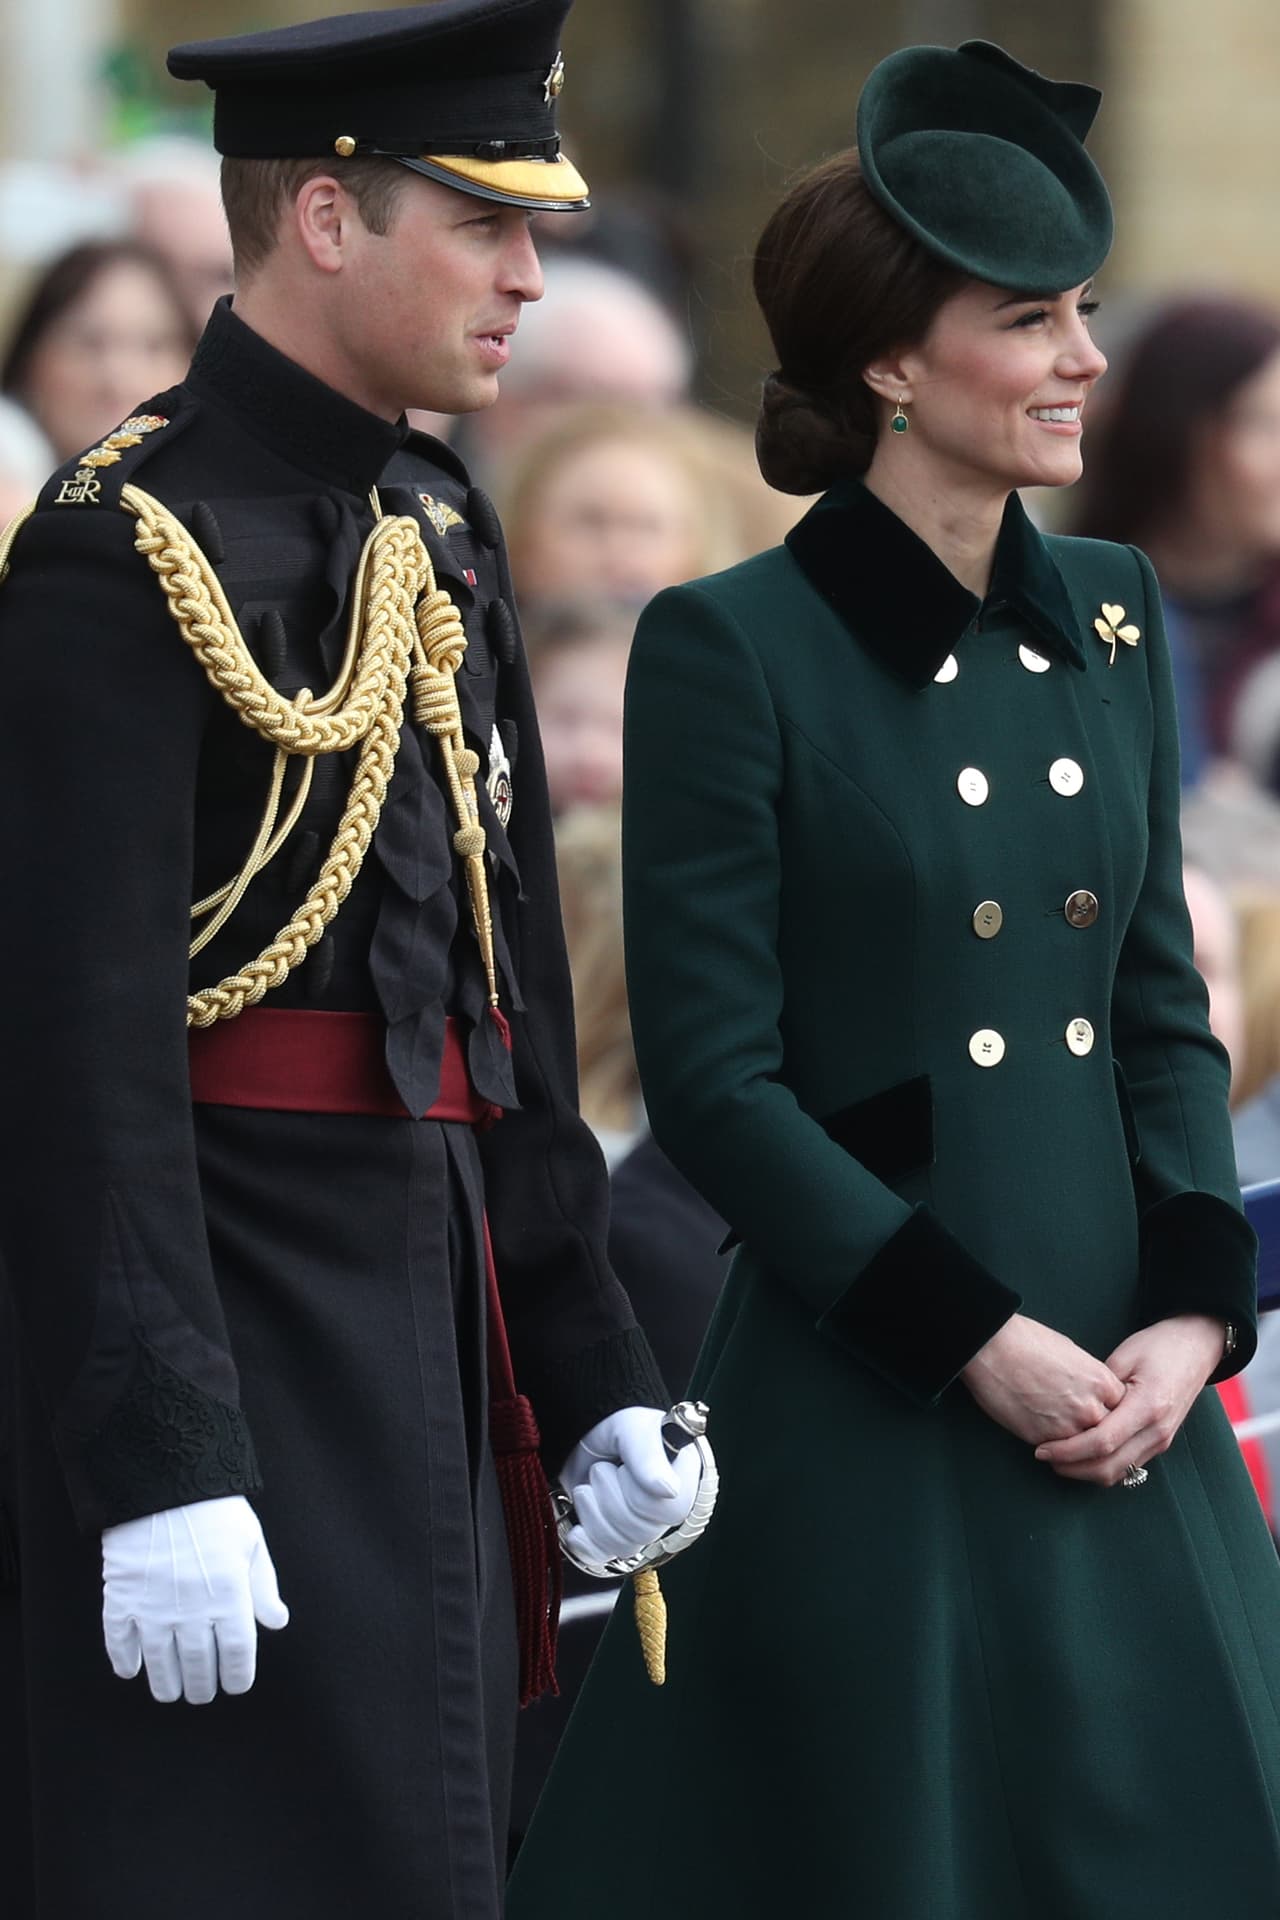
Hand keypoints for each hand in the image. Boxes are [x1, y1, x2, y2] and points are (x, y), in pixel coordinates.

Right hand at [102, 1495, 288, 1704]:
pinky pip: (119, 1641)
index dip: (237, 1676)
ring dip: (165, 1684)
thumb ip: (263, 1587)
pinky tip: (131, 1670)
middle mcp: (192, 1610)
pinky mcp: (122, 1598)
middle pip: (198, 1665)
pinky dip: (124, 1661)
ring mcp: (153, 1607)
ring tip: (171, 1693)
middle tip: (201, 1694)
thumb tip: (277, 1622)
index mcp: (229, 1596)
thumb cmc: (215, 1509)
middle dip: (201, 1686)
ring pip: (160, 1662)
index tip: (235, 1685)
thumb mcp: (250, 1542)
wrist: (164, 1482)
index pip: (236, 1654)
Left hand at [558, 1406, 700, 1566]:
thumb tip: (668, 1490)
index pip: (671, 1511)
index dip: (640, 1495)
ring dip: (594, 1513)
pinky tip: (577, 1529)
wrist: (589, 1434)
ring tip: (589, 1486)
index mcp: (684, 1480)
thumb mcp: (633, 1429)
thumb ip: (648, 1455)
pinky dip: (585, 1544)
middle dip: (610, 1498)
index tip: (624, 1467)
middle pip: (643, 1532)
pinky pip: (602, 1558)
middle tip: (602, 1470)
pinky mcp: (613, 1538)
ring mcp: (641, 1527)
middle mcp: (667, 1509)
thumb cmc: (620, 1427)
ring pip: (622, 1547)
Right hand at [961, 1312, 1126, 1447]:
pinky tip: (1050, 1444)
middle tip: (1088, 1436)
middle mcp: (1091, 1408)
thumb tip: (1089, 1391)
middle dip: (1098, 1434)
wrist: (993, 1348)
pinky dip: (1056, 1452)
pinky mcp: (1044, 1439)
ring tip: (1070, 1448)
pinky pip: (1059, 1454)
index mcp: (1102, 1382)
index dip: (1110, 1413)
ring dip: (1080, 1450)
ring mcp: (1069, 1427)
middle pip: (1108, 1434)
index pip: (1121, 1410)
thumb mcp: (1072, 1353)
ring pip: (1086, 1451)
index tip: (1101, 1415)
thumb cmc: (1027, 1341)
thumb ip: (1089, 1379)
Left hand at [1033, 1314, 1225, 1486]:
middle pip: (1110, 1467)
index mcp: (1148, 1406)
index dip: (1068, 1450)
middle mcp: (1158, 1431)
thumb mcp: (1124, 1356)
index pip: (1102, 1442)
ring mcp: (1161, 1440)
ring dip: (1085, 1472)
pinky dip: (1102, 1466)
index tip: (1042, 1448)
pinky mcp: (1160, 1443)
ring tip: (1058, 1458)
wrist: (1197, 1346)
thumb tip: (1070, 1407)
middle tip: (1043, 1456)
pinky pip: (1128, 1466)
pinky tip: (1081, 1455)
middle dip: (1072, 1468)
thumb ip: (1099, 1386)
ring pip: (1119, 1473)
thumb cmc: (1159, 1345)